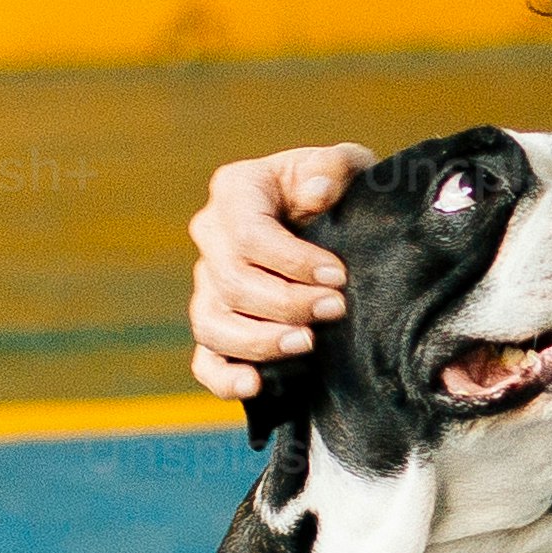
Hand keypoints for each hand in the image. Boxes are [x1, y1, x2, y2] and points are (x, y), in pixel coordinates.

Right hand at [186, 143, 372, 402]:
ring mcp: (207, 284)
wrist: (338, 225)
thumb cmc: (341, 190)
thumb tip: (316, 194)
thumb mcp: (347, 167)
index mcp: (236, 190)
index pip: (249, 234)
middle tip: (336, 309)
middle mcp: (211, 236)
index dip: (292, 261)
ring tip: (306, 344)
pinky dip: (223, 378)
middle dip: (286, 302)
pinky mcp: (217, 325)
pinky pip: (205, 360)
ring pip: (212, 323)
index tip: (338, 275)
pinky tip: (255, 385)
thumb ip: (335, 168)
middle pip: (231, 282)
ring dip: (260, 340)